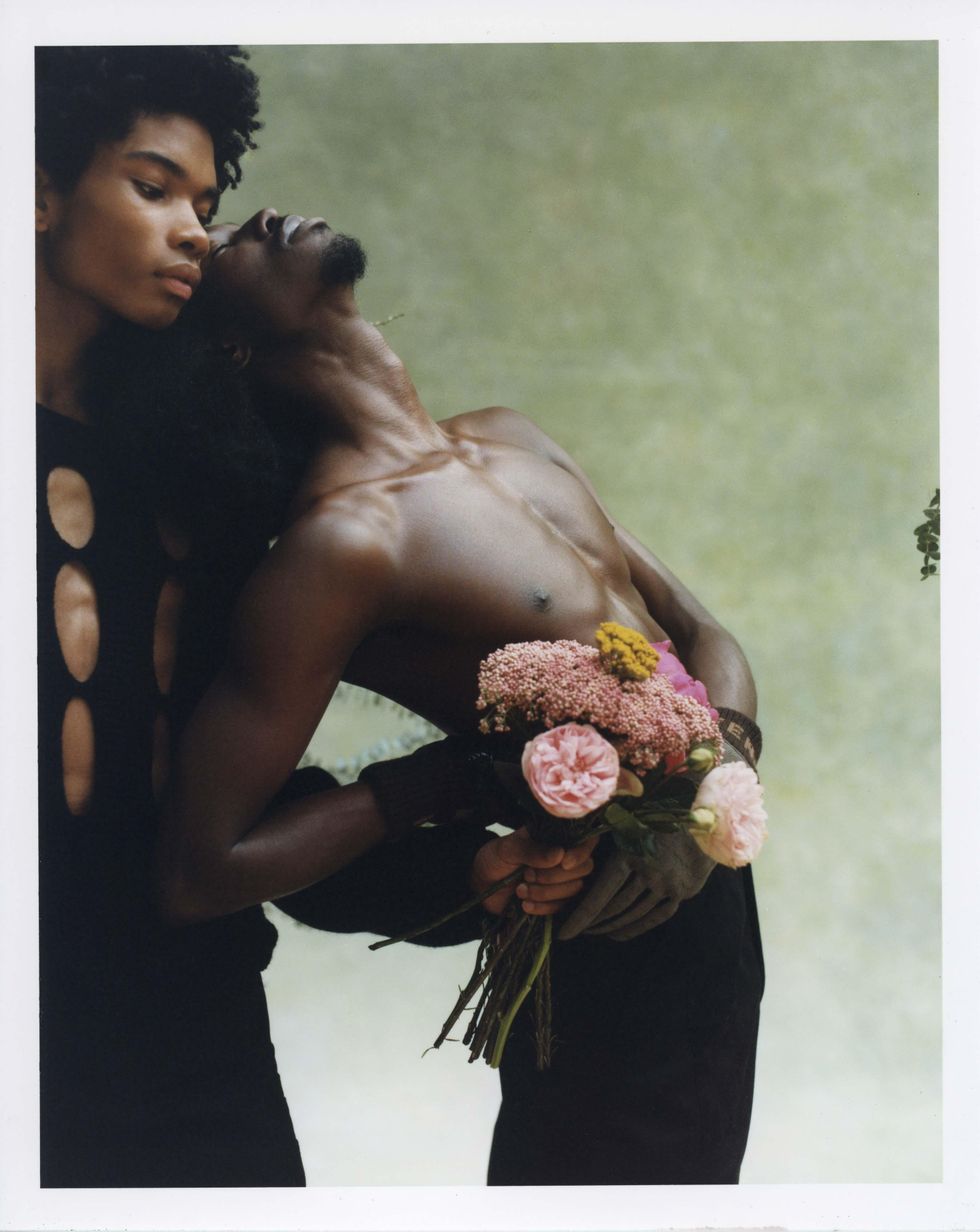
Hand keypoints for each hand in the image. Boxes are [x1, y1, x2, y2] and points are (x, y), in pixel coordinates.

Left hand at [471, 827, 598, 915]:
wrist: (480, 886)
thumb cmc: (494, 859)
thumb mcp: (507, 849)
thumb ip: (531, 850)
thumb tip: (559, 855)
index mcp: (555, 838)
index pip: (586, 841)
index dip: (580, 853)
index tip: (564, 862)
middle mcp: (563, 858)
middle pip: (584, 868)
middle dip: (556, 876)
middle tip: (527, 875)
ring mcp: (560, 881)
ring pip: (574, 889)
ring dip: (546, 893)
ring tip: (520, 890)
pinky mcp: (555, 902)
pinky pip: (562, 908)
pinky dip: (543, 908)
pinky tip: (524, 905)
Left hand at [557, 831, 714, 940]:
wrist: (700, 818)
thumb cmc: (655, 814)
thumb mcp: (626, 819)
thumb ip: (601, 833)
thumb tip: (569, 853)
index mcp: (630, 854)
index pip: (599, 894)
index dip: (580, 917)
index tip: (564, 933)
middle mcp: (649, 872)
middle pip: (614, 907)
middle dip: (592, 922)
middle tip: (576, 929)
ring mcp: (666, 884)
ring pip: (633, 914)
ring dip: (610, 926)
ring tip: (593, 932)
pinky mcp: (680, 892)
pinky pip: (655, 917)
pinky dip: (634, 928)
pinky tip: (617, 934)